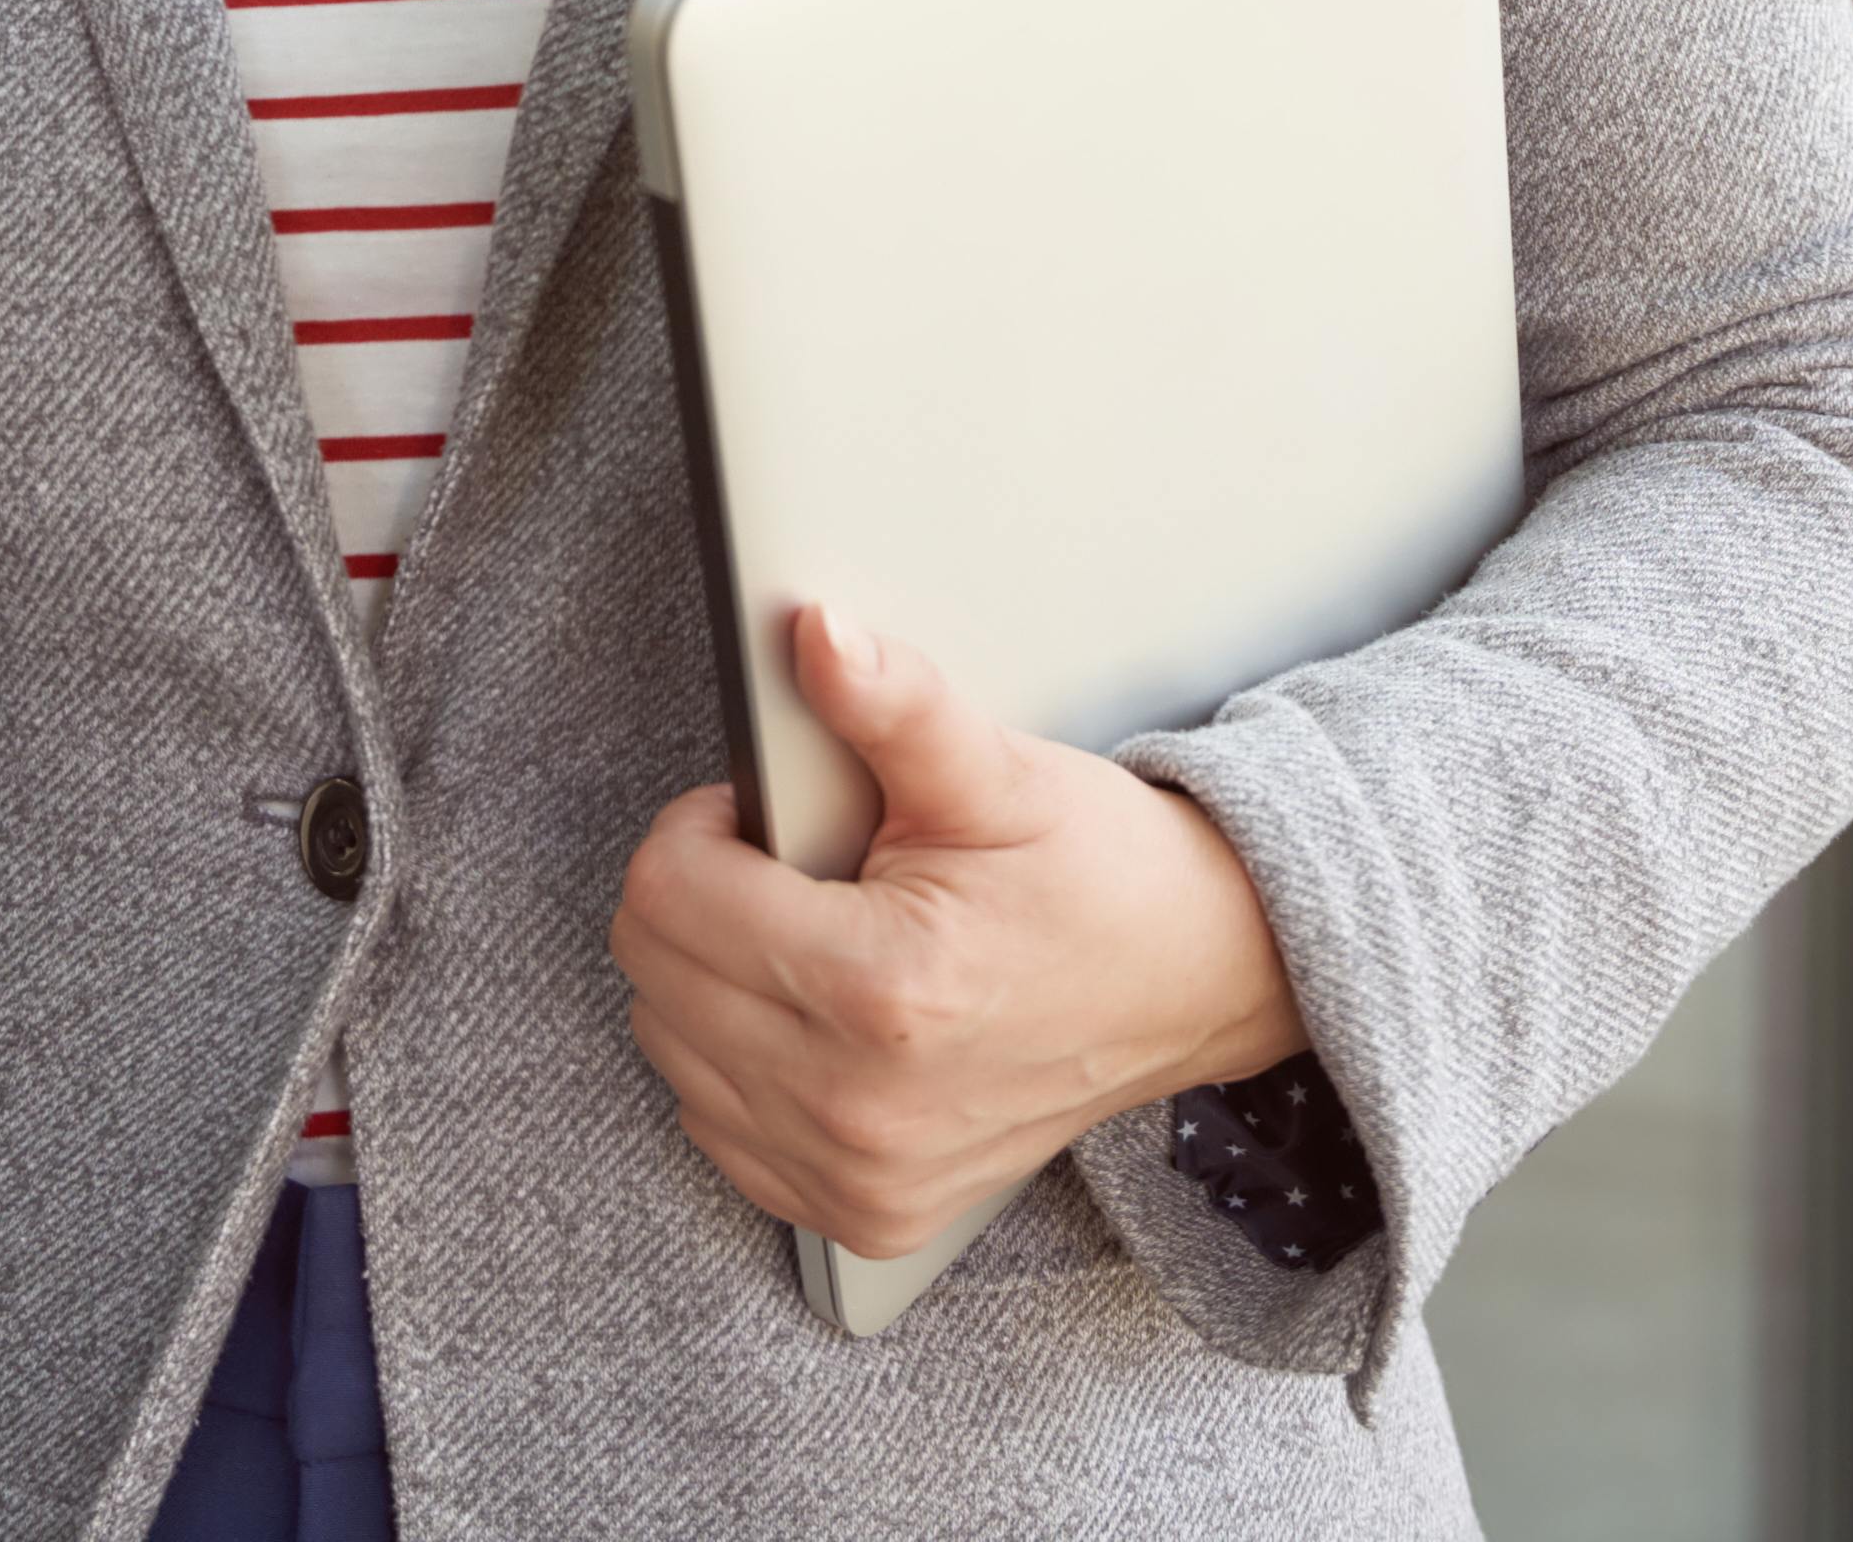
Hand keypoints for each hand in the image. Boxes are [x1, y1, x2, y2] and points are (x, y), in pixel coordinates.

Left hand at [615, 606, 1308, 1262]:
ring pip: (672, 1054)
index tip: (765, 815)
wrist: (1200, 980)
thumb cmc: (1101, 873)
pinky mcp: (866, 1216)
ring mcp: (858, 1176)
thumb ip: (895, 705)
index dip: (703, 827)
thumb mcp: (997, 773)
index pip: (666, 894)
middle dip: (703, 897)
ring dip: (714, 983)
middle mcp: (855, 1106)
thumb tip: (816, 635)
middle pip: (653, 976)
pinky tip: (816, 1018)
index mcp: (879, 991)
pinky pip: (721, 1132)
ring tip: (819, 938)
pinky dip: (740, 1067)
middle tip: (799, 869)